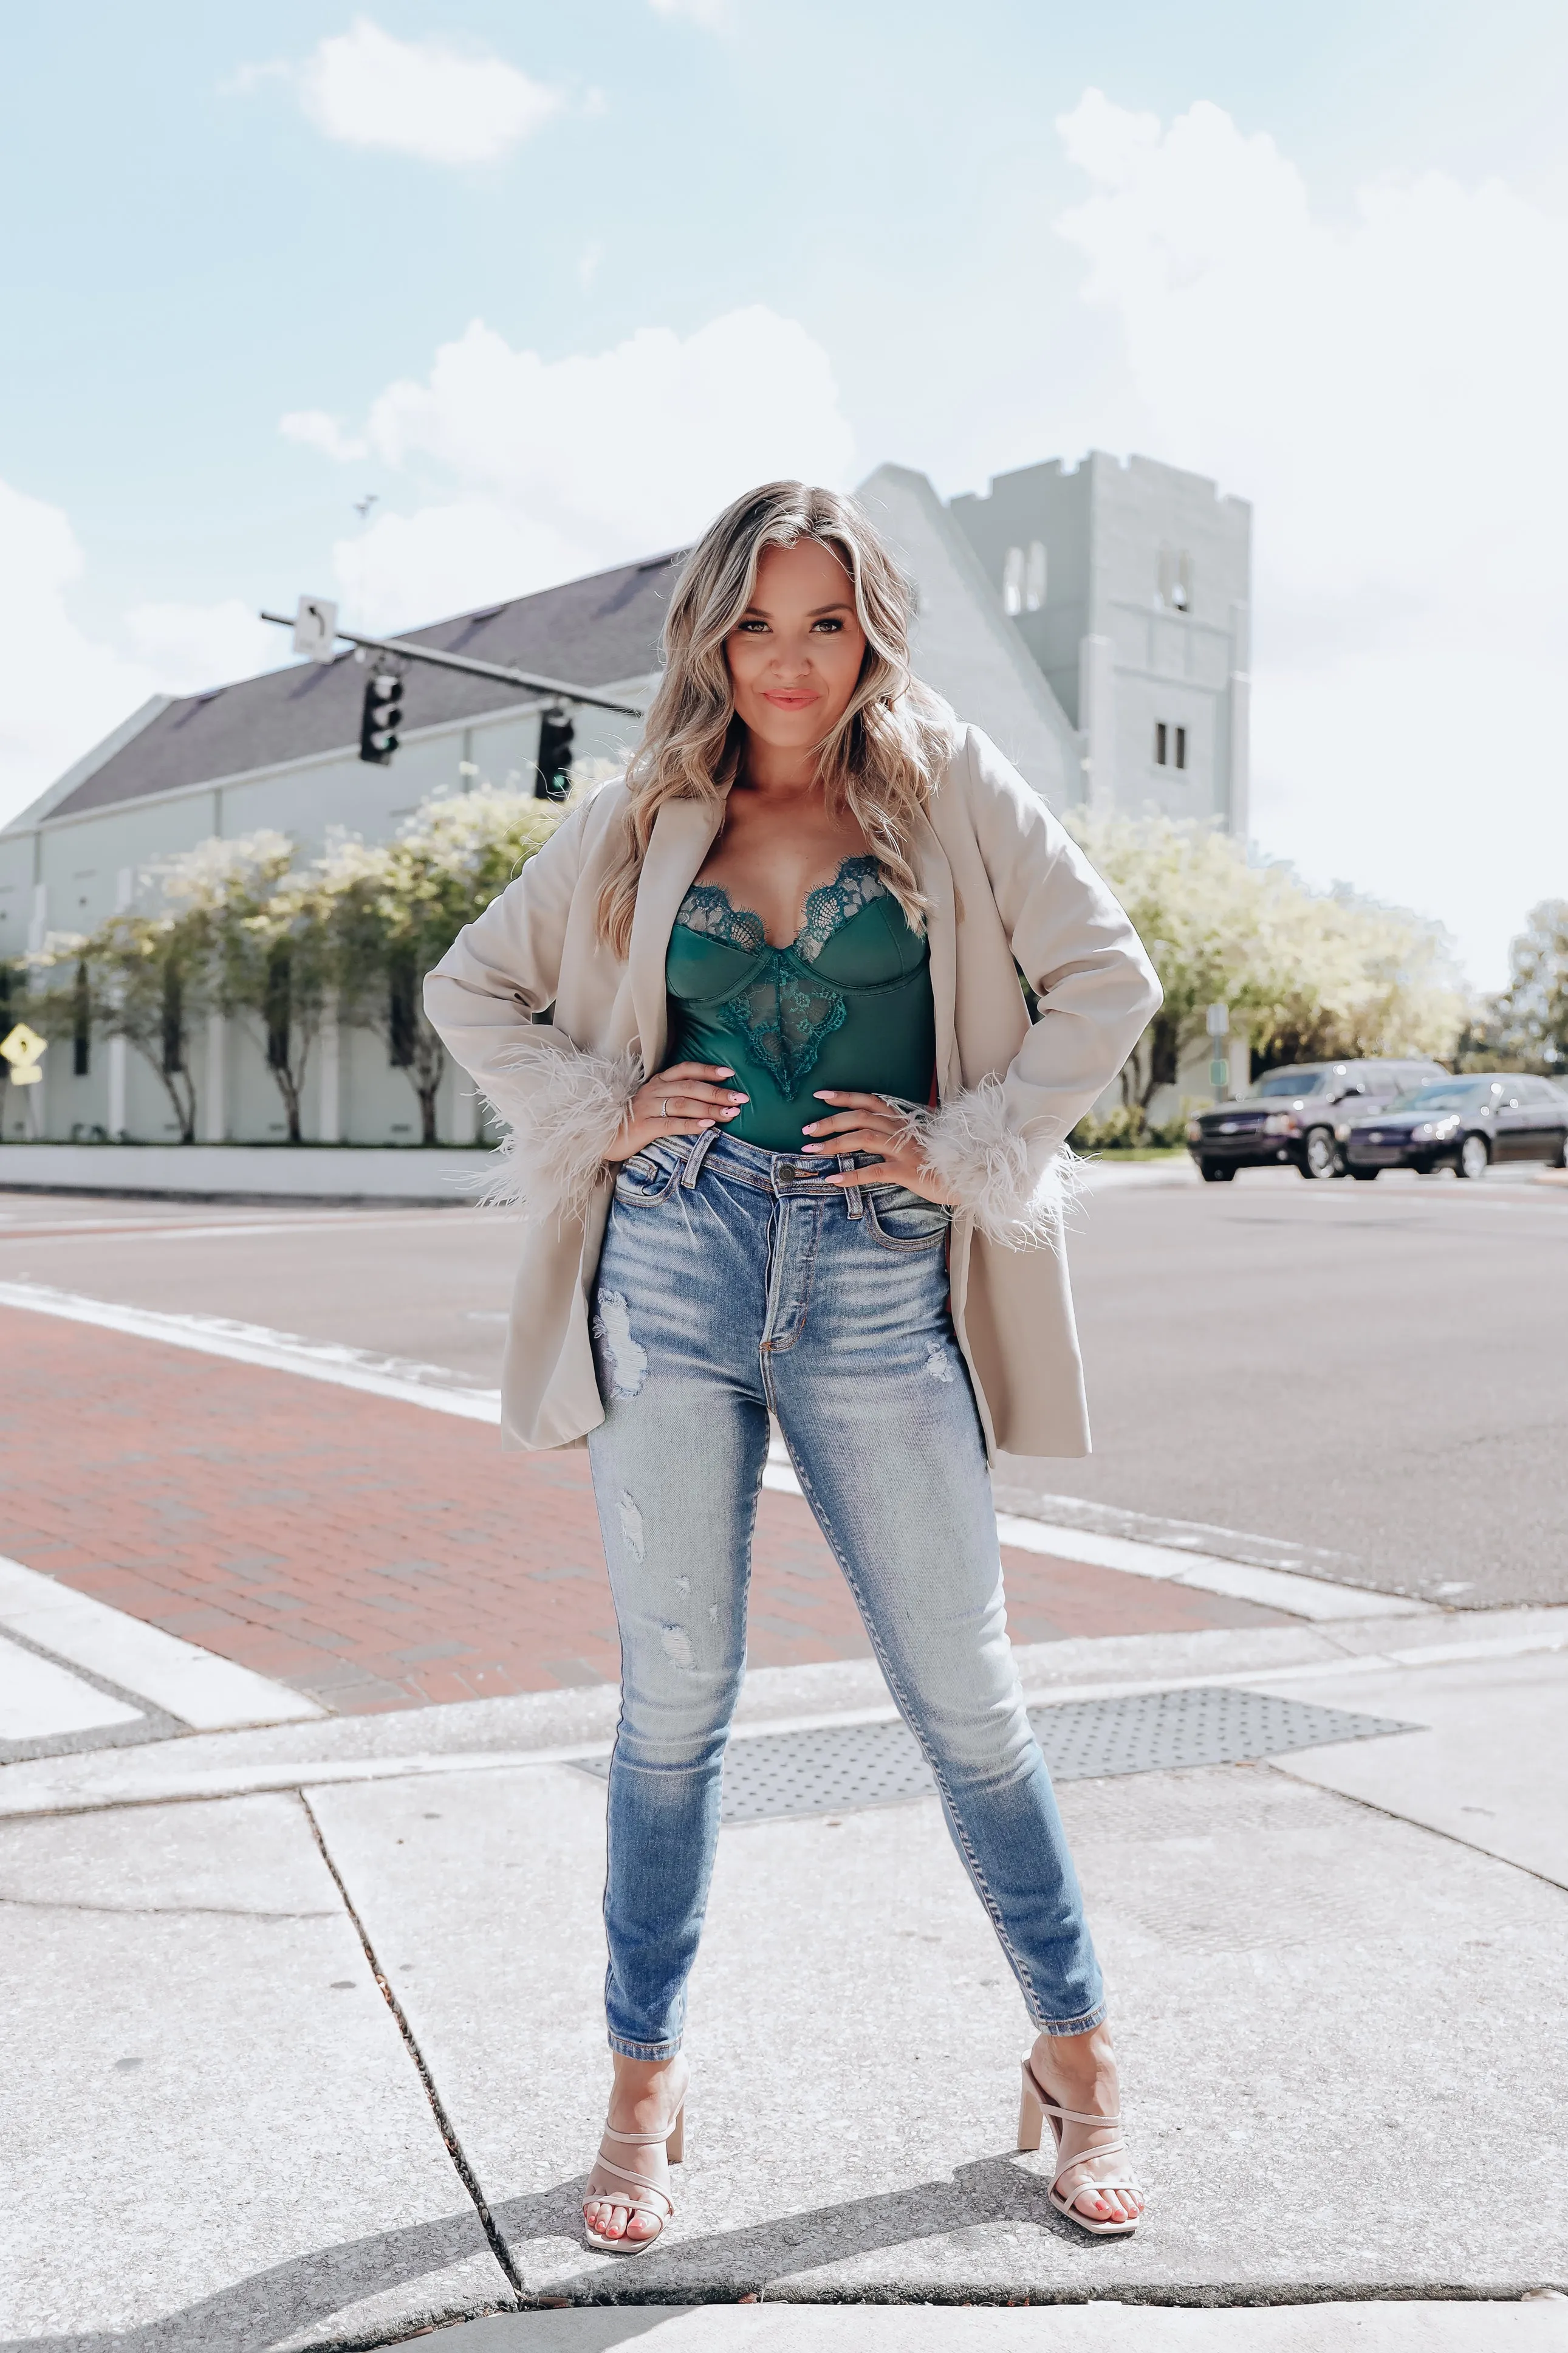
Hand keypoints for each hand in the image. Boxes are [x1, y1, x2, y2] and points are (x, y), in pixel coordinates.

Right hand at [609, 1062, 747, 1162]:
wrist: (598, 1137)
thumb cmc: (629, 1122)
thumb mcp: (651, 1105)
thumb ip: (672, 1100)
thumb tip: (705, 1104)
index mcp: (656, 1083)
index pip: (685, 1070)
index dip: (707, 1070)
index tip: (729, 1073)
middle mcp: (652, 1091)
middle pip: (690, 1087)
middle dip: (718, 1093)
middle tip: (741, 1099)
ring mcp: (646, 1108)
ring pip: (683, 1104)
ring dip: (710, 1109)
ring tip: (731, 1114)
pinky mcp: (642, 1127)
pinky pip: (670, 1124)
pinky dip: (690, 1124)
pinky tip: (707, 1127)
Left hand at [800, 1090, 959, 1202]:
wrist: (971, 1173)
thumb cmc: (945, 1158)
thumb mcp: (922, 1139)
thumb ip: (900, 1133)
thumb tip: (877, 1133)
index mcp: (903, 1120)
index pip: (870, 1100)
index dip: (844, 1096)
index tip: (820, 1096)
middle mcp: (901, 1129)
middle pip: (859, 1117)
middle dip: (830, 1122)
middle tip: (807, 1130)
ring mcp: (904, 1149)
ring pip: (862, 1138)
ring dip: (834, 1144)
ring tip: (812, 1150)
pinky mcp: (907, 1170)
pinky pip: (874, 1171)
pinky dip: (851, 1175)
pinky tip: (833, 1180)